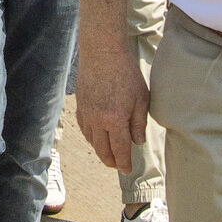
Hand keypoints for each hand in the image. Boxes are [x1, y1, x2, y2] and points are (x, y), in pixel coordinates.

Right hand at [74, 40, 146, 171]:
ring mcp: (86, 113)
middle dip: (111, 161)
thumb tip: (136, 141)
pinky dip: (90, 137)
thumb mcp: (141, 98)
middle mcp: (98, 121)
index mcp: (115, 120)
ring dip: (100, 150)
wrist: (102, 52)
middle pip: (103, 150)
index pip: (120, 150)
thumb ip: (139, 123)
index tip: (127, 170)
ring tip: (108, 154)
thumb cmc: (125, 72)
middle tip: (118, 166)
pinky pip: (83, 128)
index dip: (124, 163)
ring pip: (91, 140)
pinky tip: (96, 137)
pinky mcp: (80, 105)